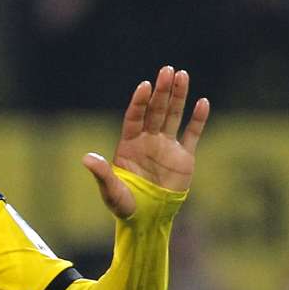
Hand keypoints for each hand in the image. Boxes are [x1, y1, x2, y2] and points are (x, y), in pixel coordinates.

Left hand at [82, 66, 209, 217]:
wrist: (147, 219)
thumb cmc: (125, 205)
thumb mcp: (111, 190)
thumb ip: (101, 173)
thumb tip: (86, 158)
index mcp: (129, 145)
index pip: (135, 117)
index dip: (139, 102)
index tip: (144, 85)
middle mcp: (148, 141)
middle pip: (155, 110)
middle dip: (161, 91)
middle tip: (167, 69)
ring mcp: (166, 147)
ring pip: (173, 116)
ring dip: (178, 96)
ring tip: (182, 75)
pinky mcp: (184, 158)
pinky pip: (192, 134)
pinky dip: (198, 119)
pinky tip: (202, 102)